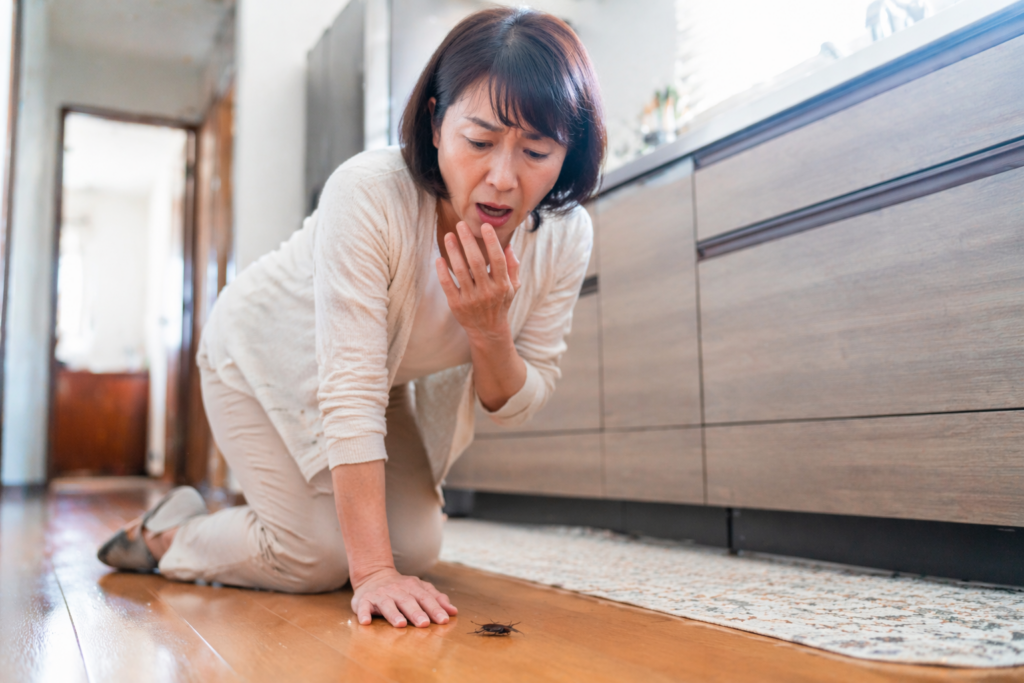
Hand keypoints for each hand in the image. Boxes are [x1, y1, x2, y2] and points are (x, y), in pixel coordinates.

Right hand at [351, 567, 457, 627]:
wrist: (373, 575)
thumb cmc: (401, 588)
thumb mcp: (420, 589)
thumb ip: (436, 599)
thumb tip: (453, 611)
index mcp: (412, 587)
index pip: (426, 598)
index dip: (435, 609)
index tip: (444, 620)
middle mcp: (397, 590)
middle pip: (408, 601)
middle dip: (417, 612)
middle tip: (425, 624)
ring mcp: (380, 595)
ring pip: (387, 604)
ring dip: (394, 614)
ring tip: (401, 624)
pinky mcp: (364, 601)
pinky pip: (363, 607)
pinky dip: (364, 614)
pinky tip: (366, 622)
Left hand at [437, 221, 520, 342]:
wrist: (488, 330)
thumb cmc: (500, 303)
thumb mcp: (513, 287)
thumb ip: (513, 266)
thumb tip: (508, 245)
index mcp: (502, 285)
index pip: (498, 260)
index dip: (491, 242)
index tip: (485, 226)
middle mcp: (488, 292)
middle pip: (476, 262)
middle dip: (468, 241)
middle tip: (461, 225)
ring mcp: (472, 299)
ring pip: (461, 271)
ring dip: (453, 252)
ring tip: (449, 236)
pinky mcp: (457, 305)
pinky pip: (448, 285)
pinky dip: (443, 272)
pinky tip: (439, 258)